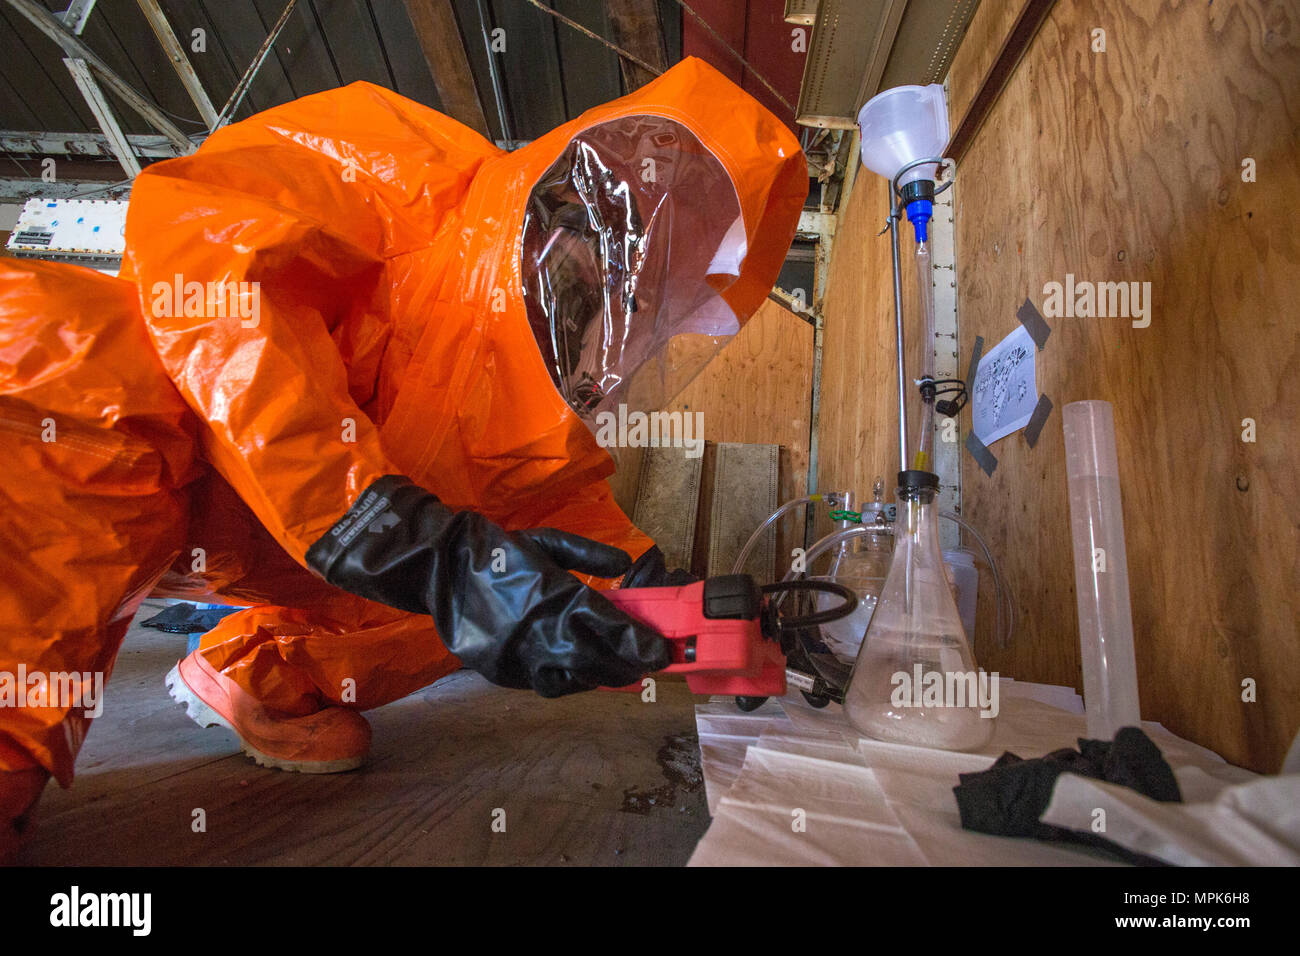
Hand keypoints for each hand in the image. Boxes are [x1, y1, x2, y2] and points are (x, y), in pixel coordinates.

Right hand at [307, 477, 669, 695]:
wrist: (440, 569)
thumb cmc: (499, 551)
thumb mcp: (548, 541)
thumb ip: (590, 554)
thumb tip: (627, 562)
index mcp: (555, 594)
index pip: (609, 626)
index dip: (638, 642)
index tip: (660, 651)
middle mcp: (540, 629)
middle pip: (597, 659)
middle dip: (626, 665)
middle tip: (647, 665)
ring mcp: (519, 655)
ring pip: (572, 679)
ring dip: (600, 677)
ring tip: (618, 672)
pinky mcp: (501, 672)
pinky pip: (543, 683)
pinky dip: (566, 681)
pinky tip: (579, 674)